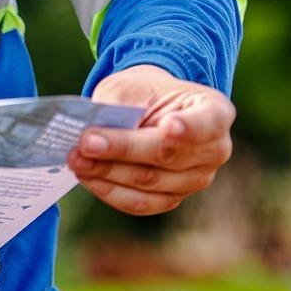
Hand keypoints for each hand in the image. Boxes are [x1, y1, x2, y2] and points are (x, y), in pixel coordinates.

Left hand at [66, 65, 235, 214]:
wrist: (149, 109)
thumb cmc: (143, 94)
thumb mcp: (131, 86)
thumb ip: (118, 107)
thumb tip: (92, 134)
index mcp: (214, 112)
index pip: (207, 122)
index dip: (190, 128)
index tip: (168, 126)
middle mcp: (214, 150)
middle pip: (167, 156)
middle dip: (123, 149)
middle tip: (86, 142)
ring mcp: (195, 180)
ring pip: (149, 182)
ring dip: (108, 172)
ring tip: (76, 158)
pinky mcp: (171, 198)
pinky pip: (139, 203)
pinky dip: (109, 190)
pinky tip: (86, 176)